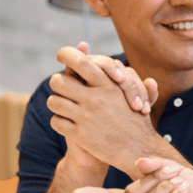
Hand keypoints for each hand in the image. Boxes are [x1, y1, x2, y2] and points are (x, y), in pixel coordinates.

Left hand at [47, 46, 162, 177]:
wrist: (139, 149)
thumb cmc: (135, 118)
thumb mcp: (129, 91)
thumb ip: (105, 68)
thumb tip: (82, 44)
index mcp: (108, 84)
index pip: (80, 62)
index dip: (66, 55)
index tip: (61, 55)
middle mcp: (95, 98)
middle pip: (58, 81)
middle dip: (58, 84)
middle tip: (63, 88)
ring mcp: (86, 116)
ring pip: (53, 101)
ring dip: (57, 104)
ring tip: (65, 107)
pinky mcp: (80, 134)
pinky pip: (56, 122)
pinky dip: (60, 122)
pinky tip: (68, 124)